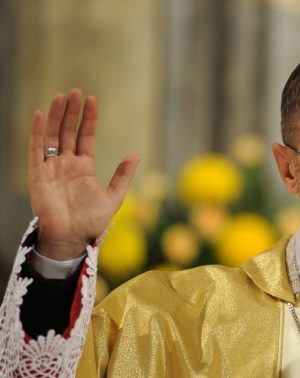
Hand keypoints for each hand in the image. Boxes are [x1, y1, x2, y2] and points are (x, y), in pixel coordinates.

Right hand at [29, 89, 139, 259]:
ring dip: (55, 116)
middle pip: (68, 131)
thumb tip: (136, 154)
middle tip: (75, 91)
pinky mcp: (37, 175)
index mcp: (84, 168)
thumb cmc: (91, 222)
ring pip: (52, 136)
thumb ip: (122, 175)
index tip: (92, 100)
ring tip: (60, 96)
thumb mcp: (113, 197)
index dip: (88, 119)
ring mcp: (51, 168)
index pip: (86, 137)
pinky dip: (37, 132)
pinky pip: (36, 150)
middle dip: (71, 112)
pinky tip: (39, 115)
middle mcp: (66, 164)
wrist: (72, 238)